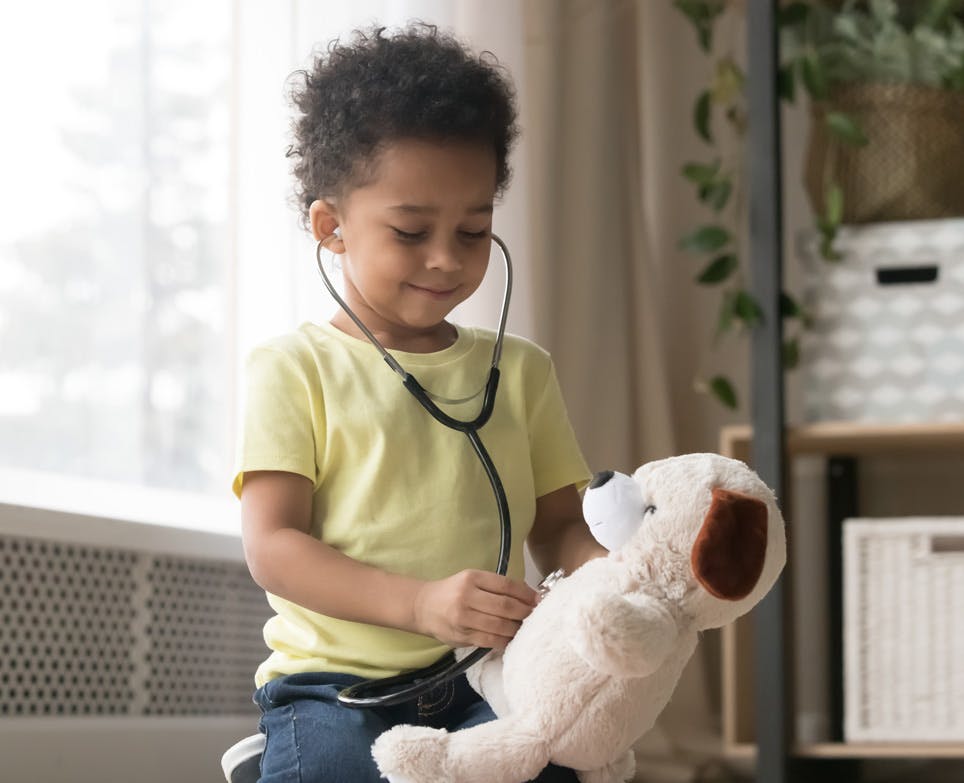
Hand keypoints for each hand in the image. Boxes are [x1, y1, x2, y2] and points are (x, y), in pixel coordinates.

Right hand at [413, 569, 537, 649]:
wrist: (424, 607)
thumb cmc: (453, 592)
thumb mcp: (471, 579)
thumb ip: (496, 586)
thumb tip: (529, 595)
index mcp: (472, 578)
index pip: (506, 585)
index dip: (526, 594)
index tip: (539, 600)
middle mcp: (467, 596)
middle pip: (505, 606)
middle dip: (525, 612)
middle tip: (537, 616)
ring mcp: (464, 618)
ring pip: (500, 625)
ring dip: (517, 628)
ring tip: (526, 628)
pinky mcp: (462, 636)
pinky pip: (490, 641)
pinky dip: (505, 641)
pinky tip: (511, 638)